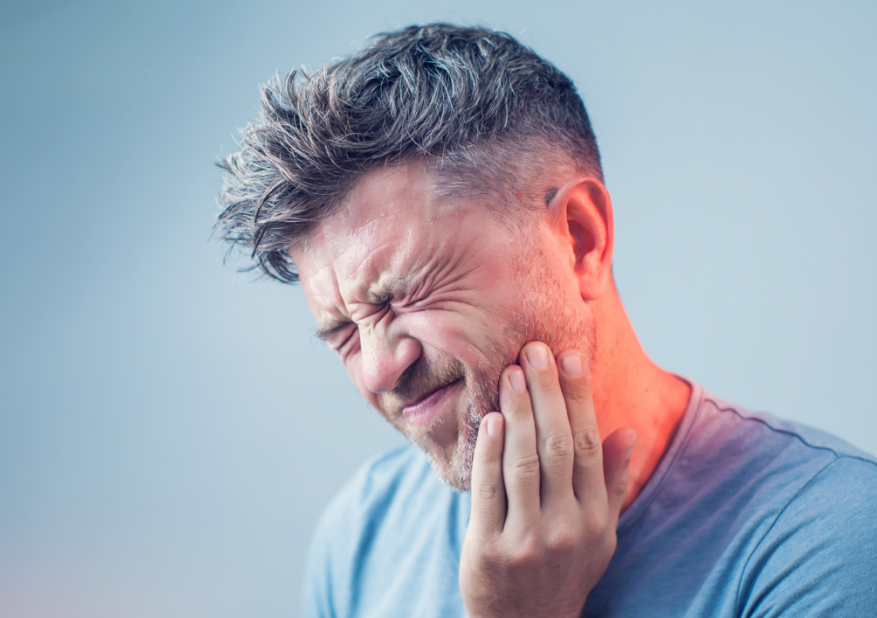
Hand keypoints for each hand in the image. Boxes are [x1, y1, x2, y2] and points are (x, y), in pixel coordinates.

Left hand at [459, 342, 636, 617]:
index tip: (571, 356)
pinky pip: (489, 491)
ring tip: (511, 373)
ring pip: (524, 464)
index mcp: (596, 518)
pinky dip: (488, 452)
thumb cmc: (565, 569)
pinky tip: (489, 419)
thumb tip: (628, 431)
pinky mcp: (490, 550)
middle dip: (547, 394)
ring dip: (518, 413)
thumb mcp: (601, 534)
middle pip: (559, 447)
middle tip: (534, 350)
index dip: (579, 398)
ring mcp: (528, 540)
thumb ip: (612, 483)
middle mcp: (568, 527)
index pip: (591, 446)